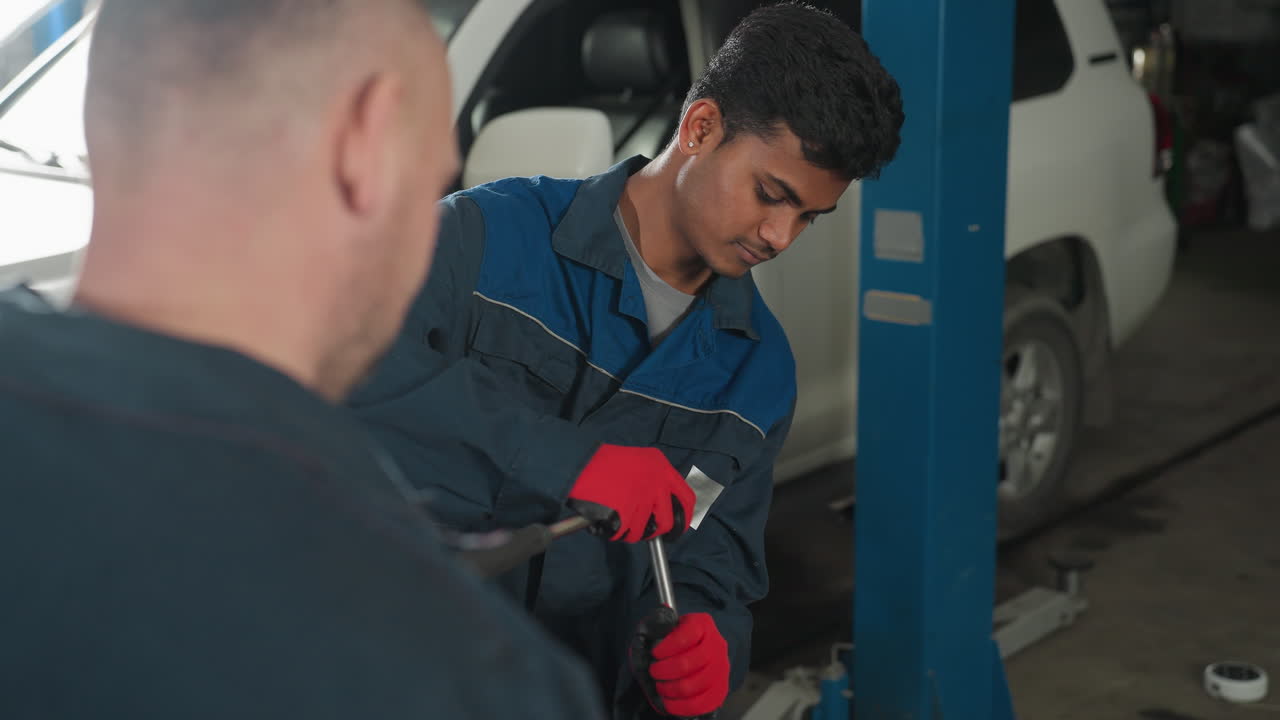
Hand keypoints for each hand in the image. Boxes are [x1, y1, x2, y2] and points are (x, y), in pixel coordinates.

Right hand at [567, 444, 693, 542]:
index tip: (677, 527)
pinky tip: (608, 522)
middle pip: (667, 522)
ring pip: (644, 531)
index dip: (684, 518)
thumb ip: (654, 479)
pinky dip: (616, 533)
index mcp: (662, 468)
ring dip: (631, 532)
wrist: (580, 462)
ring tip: (617, 520)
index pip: (687, 500)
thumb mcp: (640, 460)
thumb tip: (662, 505)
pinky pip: (626, 534)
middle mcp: (656, 484)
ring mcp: (641, 500)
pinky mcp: (625, 514)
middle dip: (657, 532)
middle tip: (647, 533)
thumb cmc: (604, 462)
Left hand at [649, 613, 728, 717]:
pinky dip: (681, 707)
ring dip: (670, 689)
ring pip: (693, 686)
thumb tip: (645, 640)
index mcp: (703, 624)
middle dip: (664, 670)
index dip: (667, 647)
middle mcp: (717, 645)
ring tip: (660, 687)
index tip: (655, 653)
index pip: (685, 636)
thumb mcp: (671, 625)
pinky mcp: (721, 689)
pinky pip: (702, 704)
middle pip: (687, 663)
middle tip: (654, 672)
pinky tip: (669, 702)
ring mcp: (721, 668)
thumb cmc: (680, 637)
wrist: (700, 648)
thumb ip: (660, 628)